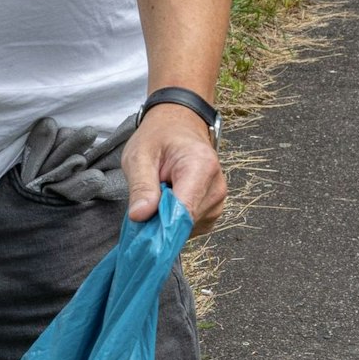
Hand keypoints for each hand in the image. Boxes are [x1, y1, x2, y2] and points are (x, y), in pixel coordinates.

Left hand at [122, 103, 226, 233]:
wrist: (179, 125)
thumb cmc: (158, 137)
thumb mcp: (139, 155)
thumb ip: (141, 186)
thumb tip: (140, 217)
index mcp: (201, 166)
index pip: (185, 211)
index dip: (162, 227)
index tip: (142, 234)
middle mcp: (216, 186)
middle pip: (185, 222)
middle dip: (160, 220)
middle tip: (144, 202)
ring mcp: (218, 200)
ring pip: (187, 228)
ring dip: (167, 219)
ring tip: (158, 194)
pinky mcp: (214, 210)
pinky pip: (191, 227)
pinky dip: (175, 220)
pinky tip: (168, 200)